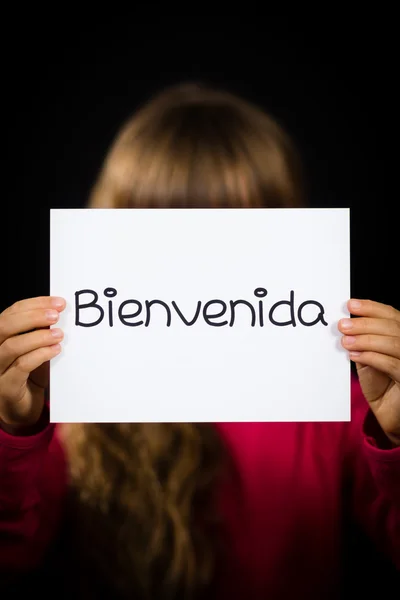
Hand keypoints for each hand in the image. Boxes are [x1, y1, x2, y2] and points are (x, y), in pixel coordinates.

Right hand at [0, 296, 64, 428]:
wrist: (22, 408)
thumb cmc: (29, 374)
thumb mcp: (34, 348)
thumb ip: (40, 332)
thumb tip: (60, 312)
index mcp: (0, 336)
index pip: (11, 312)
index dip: (34, 304)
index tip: (58, 302)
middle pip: (4, 325)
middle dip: (33, 316)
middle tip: (56, 315)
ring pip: (11, 346)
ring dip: (38, 337)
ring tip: (59, 334)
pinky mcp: (6, 387)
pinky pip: (21, 366)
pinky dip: (39, 355)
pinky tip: (55, 350)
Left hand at [339, 299, 399, 445]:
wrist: (390, 413)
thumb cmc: (380, 383)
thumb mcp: (369, 358)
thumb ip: (363, 342)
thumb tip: (346, 323)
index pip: (392, 315)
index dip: (372, 308)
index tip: (350, 305)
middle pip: (393, 326)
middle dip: (365, 323)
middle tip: (342, 325)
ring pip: (393, 343)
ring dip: (366, 340)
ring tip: (345, 341)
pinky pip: (392, 364)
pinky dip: (371, 357)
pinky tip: (354, 355)